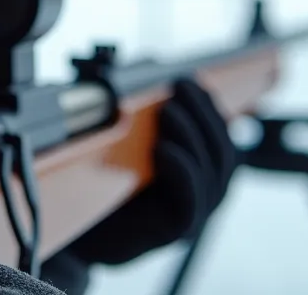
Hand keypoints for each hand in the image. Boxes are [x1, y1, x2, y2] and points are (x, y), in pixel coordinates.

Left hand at [62, 78, 236, 265]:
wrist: (85, 238)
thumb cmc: (108, 191)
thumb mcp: (129, 148)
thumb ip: (145, 117)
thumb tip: (147, 69)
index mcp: (201, 172)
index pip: (219, 135)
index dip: (209, 107)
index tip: (190, 79)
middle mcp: (206, 194)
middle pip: (222, 150)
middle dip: (203, 113)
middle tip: (181, 86)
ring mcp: (196, 214)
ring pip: (211, 172)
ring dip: (191, 136)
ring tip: (169, 110)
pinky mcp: (179, 231)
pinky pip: (192, 199)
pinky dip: (181, 170)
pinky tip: (163, 149)